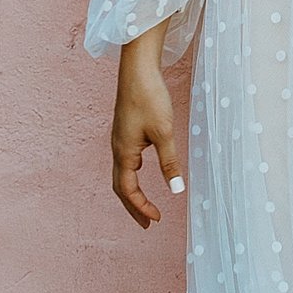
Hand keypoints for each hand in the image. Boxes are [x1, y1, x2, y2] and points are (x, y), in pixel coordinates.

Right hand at [112, 31, 181, 225]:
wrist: (137, 68)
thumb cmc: (149, 98)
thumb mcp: (164, 132)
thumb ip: (169, 162)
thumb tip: (176, 190)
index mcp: (124, 152)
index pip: (127, 190)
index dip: (141, 207)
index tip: (156, 220)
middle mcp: (117, 148)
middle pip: (120, 186)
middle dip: (133, 206)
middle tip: (146, 224)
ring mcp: (119, 139)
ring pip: (121, 174)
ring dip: (131, 192)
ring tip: (144, 204)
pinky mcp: (124, 129)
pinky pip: (124, 161)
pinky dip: (132, 175)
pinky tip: (142, 170)